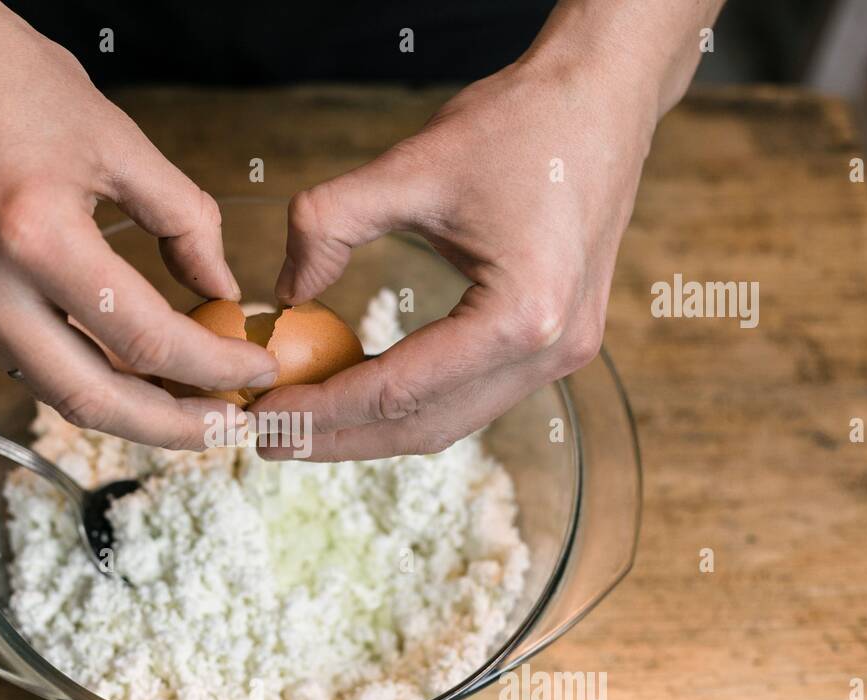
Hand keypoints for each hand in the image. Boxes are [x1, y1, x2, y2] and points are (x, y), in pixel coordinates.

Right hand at [0, 0, 276, 448]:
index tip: (253, 371)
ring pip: (55, 391)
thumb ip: (183, 220)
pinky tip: (128, 370)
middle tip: (227, 431)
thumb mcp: (115, 137)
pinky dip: (84, 374)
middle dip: (171, 428)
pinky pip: (26, 360)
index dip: (212, 366)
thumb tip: (221, 287)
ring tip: (189, 406)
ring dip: (128, 410)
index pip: (144, 337)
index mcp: (34, 234)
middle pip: (92, 401)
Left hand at [252, 2, 713, 460]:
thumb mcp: (410, 166)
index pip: (397, 390)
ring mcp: (563, 354)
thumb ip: (328, 225)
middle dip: (340, 438)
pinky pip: (473, 394)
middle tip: (268, 439)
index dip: (320, 409)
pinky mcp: (557, 343)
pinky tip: (360, 390)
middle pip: (424, 427)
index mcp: (521, 315)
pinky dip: (412, 401)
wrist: (604, 94)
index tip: (262, 414)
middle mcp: (551, 351)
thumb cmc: (520, 122)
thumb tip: (285, 292)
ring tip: (304, 424)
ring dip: (374, 429)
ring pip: (450, 421)